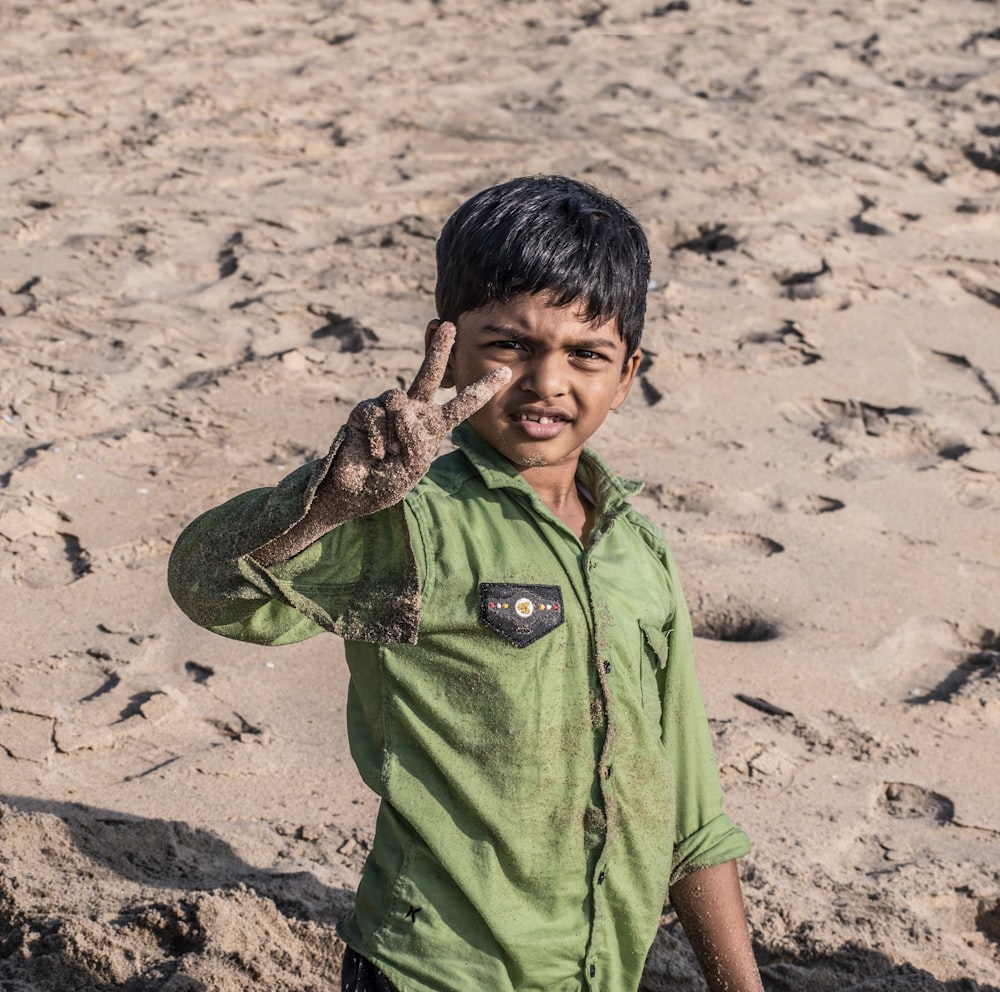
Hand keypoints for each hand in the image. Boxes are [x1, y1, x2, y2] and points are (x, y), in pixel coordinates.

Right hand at [327, 320, 509, 505]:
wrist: (356, 492)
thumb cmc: (389, 480)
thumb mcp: (414, 462)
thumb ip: (415, 435)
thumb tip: (401, 405)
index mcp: (432, 425)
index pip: (461, 404)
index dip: (482, 389)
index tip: (506, 372)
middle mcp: (411, 411)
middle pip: (428, 375)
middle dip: (438, 351)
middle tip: (450, 326)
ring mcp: (387, 409)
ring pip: (398, 398)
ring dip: (398, 428)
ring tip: (392, 452)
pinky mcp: (364, 411)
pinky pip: (376, 412)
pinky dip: (379, 436)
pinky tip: (376, 453)